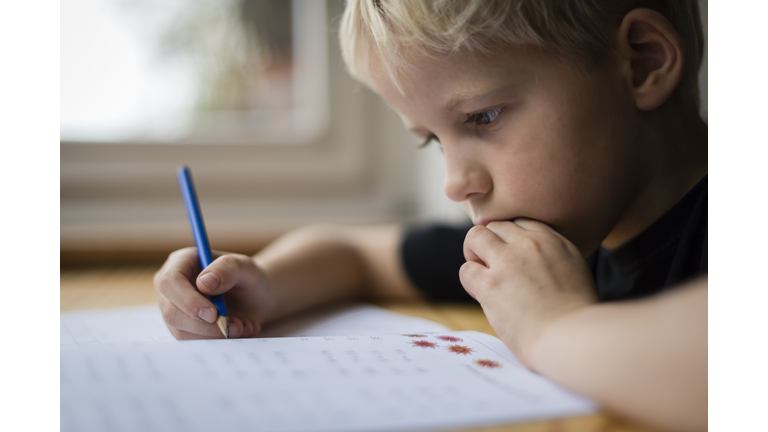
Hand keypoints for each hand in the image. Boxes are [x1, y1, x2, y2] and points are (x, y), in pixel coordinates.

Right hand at [154, 247, 275, 339]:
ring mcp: (174, 310)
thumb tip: (204, 282)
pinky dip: (218, 341)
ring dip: (216, 334)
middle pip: (172, 312)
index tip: (213, 314)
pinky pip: (193, 342)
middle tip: (237, 326)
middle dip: (206, 325)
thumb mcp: (246, 267)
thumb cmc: (247, 278)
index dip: (188, 300)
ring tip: (244, 326)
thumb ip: (228, 268)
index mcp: (181, 263)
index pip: (169, 282)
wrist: (254, 299)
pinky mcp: (182, 329)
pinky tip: (240, 331)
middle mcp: (172, 288)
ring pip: (182, 332)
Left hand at [460, 218, 597, 366]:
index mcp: (554, 240)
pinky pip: (467, 269)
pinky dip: (470, 280)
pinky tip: (481, 294)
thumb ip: (553, 258)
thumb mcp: (576, 272)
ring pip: (475, 237)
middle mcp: (529, 244)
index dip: (509, 239)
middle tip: (493, 267)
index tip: (510, 256)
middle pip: (496, 226)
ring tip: (482, 274)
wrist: (571, 338)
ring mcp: (508, 261)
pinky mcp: (491, 284)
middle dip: (490, 243)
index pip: (520, 222)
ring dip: (473, 253)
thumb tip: (531, 261)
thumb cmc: (576, 316)